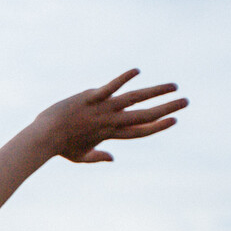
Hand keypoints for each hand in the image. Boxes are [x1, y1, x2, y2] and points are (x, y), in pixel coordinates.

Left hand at [29, 70, 186, 162]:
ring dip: (156, 91)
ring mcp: (102, 108)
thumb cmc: (60, 147)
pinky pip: (111, 86)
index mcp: (110, 134)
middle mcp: (111, 121)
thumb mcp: (80, 156)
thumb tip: (112, 159)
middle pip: (145, 115)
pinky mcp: (91, 97)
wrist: (44, 136)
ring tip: (173, 86)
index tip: (174, 121)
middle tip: (186, 102)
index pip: (141, 131)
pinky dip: (124, 78)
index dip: (158, 126)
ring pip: (135, 99)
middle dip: (167, 108)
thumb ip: (98, 157)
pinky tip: (138, 71)